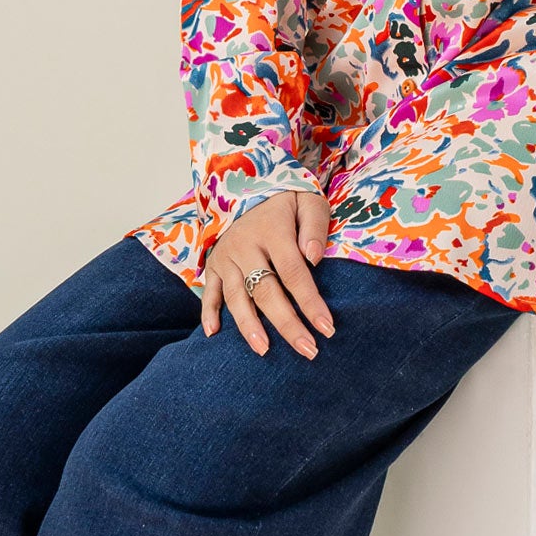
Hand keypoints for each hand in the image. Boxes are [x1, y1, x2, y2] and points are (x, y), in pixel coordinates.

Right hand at [202, 190, 335, 358]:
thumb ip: (315, 226)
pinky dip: (208, 313)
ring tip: (264, 351)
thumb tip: (315, 258)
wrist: (245, 184)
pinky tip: (213, 334)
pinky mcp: (213, 264)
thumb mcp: (308, 200)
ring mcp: (226, 257)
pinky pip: (209, 291)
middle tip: (308, 350)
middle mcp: (245, 246)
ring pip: (236, 297)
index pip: (293, 272)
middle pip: (265, 291)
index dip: (310, 302)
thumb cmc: (287, 200)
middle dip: (287, 324)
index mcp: (272, 231)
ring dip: (249, 326)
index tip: (327, 328)